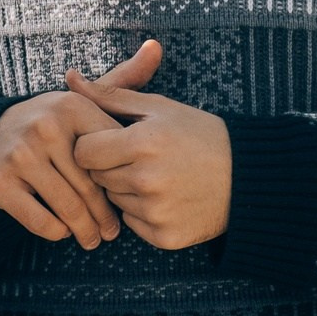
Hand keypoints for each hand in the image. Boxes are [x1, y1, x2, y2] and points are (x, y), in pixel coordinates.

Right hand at [0, 42, 162, 248]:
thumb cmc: (52, 123)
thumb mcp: (83, 101)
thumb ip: (123, 81)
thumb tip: (156, 47)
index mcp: (71, 105)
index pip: (110, 155)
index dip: (121, 180)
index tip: (126, 198)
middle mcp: (43, 126)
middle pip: (90, 185)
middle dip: (105, 215)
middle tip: (113, 232)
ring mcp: (18, 155)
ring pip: (67, 207)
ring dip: (85, 231)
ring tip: (94, 239)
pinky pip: (40, 220)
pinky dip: (57, 231)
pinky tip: (63, 231)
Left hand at [68, 41, 232, 249]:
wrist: (246, 178)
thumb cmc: (200, 135)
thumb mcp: (158, 108)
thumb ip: (110, 94)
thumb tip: (69, 79)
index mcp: (141, 143)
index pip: (83, 152)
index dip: (93, 145)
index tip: (111, 141)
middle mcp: (146, 180)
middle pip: (96, 177)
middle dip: (109, 166)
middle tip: (139, 158)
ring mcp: (155, 212)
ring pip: (113, 201)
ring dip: (125, 189)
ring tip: (156, 176)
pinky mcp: (163, 237)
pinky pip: (132, 224)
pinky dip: (142, 212)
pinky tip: (166, 197)